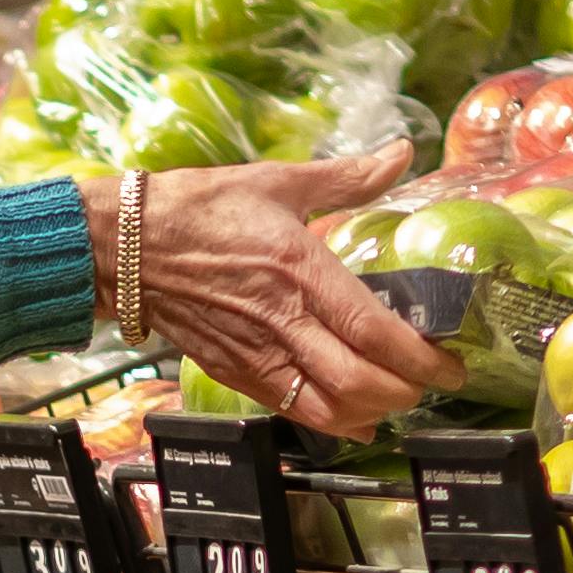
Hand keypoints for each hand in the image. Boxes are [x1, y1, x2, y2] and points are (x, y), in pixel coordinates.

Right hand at [95, 153, 459, 440]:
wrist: (121, 246)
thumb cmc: (197, 208)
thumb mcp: (277, 181)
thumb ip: (348, 176)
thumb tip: (401, 151)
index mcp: (299, 271)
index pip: (373, 331)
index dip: (420, 358)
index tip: (451, 362)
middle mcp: (281, 322)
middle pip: (358, 383)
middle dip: (405, 392)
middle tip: (432, 382)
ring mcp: (255, 355)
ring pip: (326, 410)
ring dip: (371, 413)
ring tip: (396, 398)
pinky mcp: (233, 373)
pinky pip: (292, 412)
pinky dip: (332, 422)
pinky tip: (355, 417)